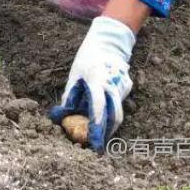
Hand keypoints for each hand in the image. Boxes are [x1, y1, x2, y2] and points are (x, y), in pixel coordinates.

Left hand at [49, 16, 135, 151]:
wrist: (107, 43)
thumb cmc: (86, 60)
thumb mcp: (74, 76)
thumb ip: (70, 97)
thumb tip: (61, 117)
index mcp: (97, 79)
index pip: (98, 105)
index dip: (96, 124)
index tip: (93, 140)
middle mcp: (113, 83)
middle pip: (115, 115)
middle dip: (106, 132)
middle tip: (97, 145)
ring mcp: (123, 85)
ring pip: (118, 112)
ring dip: (108, 125)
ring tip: (97, 136)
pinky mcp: (127, 87)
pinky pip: (118, 104)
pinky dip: (111, 113)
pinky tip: (103, 116)